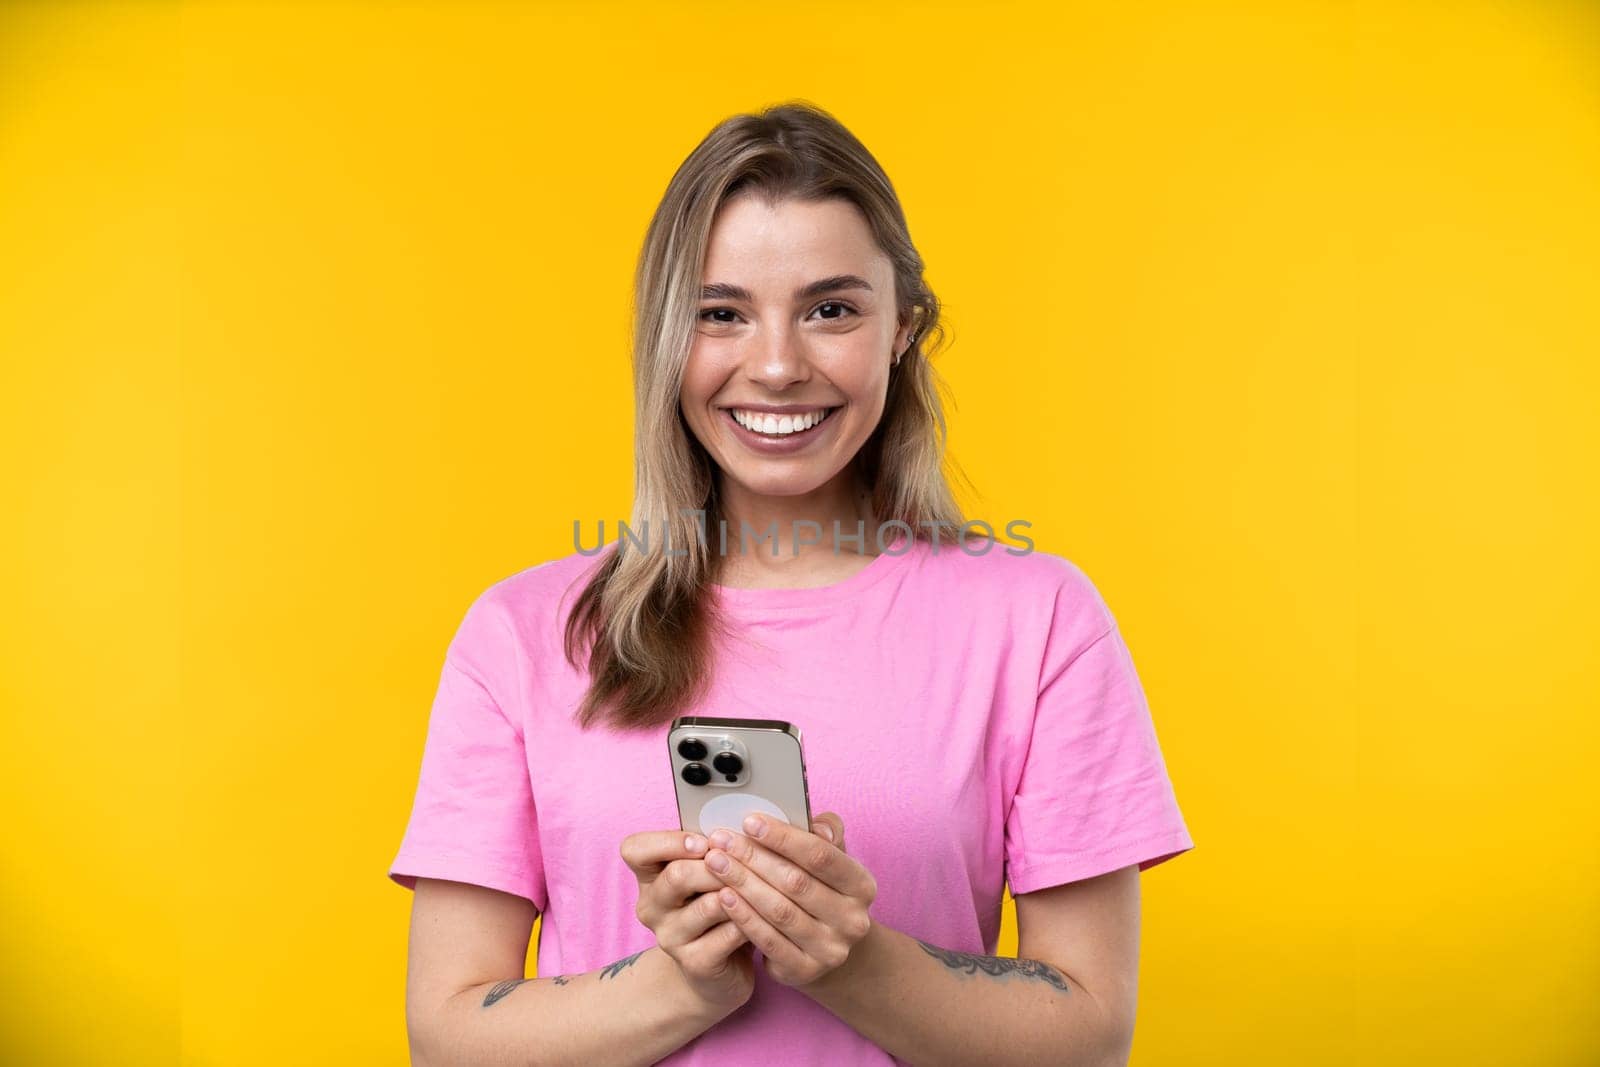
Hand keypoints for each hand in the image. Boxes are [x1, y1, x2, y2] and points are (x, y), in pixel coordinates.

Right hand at [620, 829, 754, 1014]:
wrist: (719, 969)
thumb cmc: (720, 907)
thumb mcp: (711, 874)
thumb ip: (718, 847)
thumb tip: (752, 819)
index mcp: (650, 877)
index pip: (635, 849)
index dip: (668, 841)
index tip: (704, 840)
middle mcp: (652, 907)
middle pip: (676, 874)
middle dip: (718, 863)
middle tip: (745, 859)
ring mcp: (670, 938)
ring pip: (708, 905)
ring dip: (741, 890)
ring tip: (764, 883)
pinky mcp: (695, 963)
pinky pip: (728, 934)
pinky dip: (751, 919)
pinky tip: (767, 913)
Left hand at [700, 812, 877, 989]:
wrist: (826, 947)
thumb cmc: (820, 890)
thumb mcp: (830, 860)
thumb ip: (825, 833)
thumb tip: (816, 825)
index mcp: (862, 885)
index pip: (821, 855)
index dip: (783, 837)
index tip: (749, 820)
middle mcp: (852, 920)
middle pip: (796, 882)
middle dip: (753, 857)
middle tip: (720, 839)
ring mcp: (830, 949)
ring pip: (779, 911)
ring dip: (742, 883)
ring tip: (715, 862)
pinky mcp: (804, 970)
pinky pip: (767, 940)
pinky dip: (743, 915)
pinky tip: (722, 896)